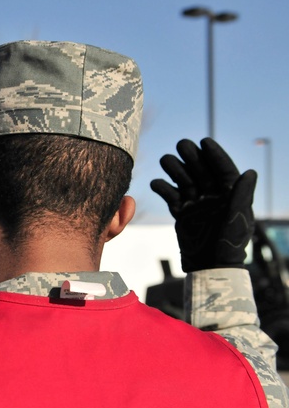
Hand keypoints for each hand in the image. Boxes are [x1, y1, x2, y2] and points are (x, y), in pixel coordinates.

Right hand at [150, 138, 256, 271]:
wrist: (209, 266)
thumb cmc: (228, 244)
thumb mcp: (237, 219)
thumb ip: (241, 196)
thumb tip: (250, 172)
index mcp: (230, 195)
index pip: (223, 169)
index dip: (215, 154)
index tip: (204, 141)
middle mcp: (214, 197)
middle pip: (201, 171)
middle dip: (191, 157)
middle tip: (181, 144)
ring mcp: (197, 205)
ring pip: (184, 181)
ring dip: (175, 170)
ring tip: (165, 160)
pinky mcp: (182, 214)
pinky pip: (171, 197)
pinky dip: (163, 189)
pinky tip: (155, 183)